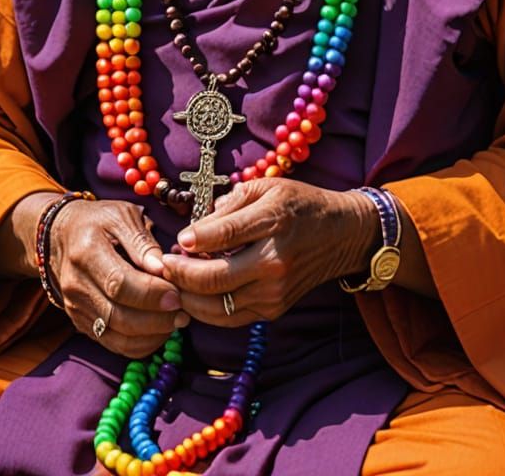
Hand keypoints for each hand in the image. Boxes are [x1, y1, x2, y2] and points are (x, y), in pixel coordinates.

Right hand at [50, 198, 188, 357]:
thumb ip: (142, 242)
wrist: (61, 235)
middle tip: (183, 312)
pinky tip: (160, 329)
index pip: (119, 284)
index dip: (151, 293)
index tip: (177, 294)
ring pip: (116, 336)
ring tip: (176, 321)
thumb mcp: (121, 215)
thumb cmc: (98, 221)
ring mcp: (76, 307)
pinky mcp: (81, 322)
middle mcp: (76, 285)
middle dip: (156, 319)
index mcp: (86, 252)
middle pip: (118, 316)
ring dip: (152, 334)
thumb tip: (162, 269)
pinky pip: (113, 344)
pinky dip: (141, 343)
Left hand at [160, 179, 376, 325]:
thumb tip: (193, 231)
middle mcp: (275, 262)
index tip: (177, 239)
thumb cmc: (300, 204)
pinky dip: (205, 309)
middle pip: (214, 278)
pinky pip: (229, 317)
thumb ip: (229, 206)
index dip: (193, 240)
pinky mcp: (274, 310)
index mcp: (273, 222)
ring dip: (187, 295)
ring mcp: (275, 291)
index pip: (224, 235)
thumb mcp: (267, 187)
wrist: (342, 234)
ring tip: (172, 280)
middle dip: (179, 274)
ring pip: (216, 305)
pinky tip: (192, 293)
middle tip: (162, 264)